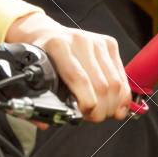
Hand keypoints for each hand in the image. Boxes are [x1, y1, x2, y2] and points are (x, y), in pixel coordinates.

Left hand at [4, 10, 130, 121]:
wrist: (49, 34)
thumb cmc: (43, 56)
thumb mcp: (35, 72)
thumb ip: (38, 98)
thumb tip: (44, 123)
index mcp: (58, 46)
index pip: (79, 79)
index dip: (87, 103)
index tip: (84, 114)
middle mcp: (79, 41)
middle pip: (101, 84)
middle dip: (101, 109)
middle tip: (93, 117)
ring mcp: (96, 41)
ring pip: (115, 82)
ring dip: (113, 105)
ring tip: (104, 113)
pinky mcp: (109, 44)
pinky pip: (122, 75)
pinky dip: (122, 95)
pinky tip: (117, 106)